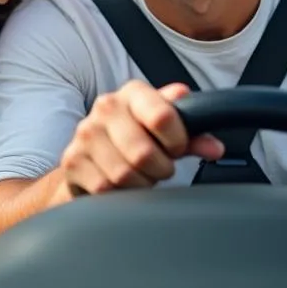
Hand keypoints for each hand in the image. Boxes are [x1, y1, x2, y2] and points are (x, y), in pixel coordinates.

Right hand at [59, 80, 223, 195]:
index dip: (178, 141)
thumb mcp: (166, 132)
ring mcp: (85, 132)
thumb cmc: (137, 139)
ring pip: (124, 174)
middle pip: (144, 153)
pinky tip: (119, 184)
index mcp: (133, 93)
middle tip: (158, 167)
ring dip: (139, 183)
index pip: (163, 116)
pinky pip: (105, 188)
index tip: (176, 148)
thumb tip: (215, 147)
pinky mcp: (71, 159)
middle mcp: (105, 106)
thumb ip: (193, 135)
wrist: (93, 156)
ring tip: (138, 174)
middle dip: (158, 169)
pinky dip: (118, 194)